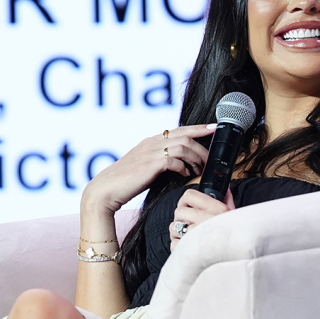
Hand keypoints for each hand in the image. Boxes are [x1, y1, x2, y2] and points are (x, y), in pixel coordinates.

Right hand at [81, 125, 214, 216]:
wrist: (105, 190)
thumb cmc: (125, 182)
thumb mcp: (145, 166)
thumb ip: (160, 161)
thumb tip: (179, 165)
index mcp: (151, 141)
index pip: (179, 129)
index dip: (199, 127)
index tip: (214, 127)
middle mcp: (152, 143)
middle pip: (186, 135)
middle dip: (203, 146)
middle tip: (212, 159)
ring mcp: (151, 152)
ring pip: (183, 146)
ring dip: (196, 158)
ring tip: (199, 170)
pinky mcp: (150, 164)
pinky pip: (174, 160)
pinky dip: (184, 167)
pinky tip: (185, 175)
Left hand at [169, 188, 234, 251]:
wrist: (237, 262)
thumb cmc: (234, 238)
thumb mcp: (234, 217)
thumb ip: (228, 200)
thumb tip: (225, 188)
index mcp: (218, 211)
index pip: (189, 195)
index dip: (185, 200)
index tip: (188, 206)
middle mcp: (206, 222)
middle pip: (179, 211)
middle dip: (182, 218)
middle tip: (190, 223)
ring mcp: (194, 237)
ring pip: (173, 227)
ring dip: (179, 232)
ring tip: (190, 237)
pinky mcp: (186, 251)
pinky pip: (173, 243)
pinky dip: (179, 246)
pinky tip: (188, 248)